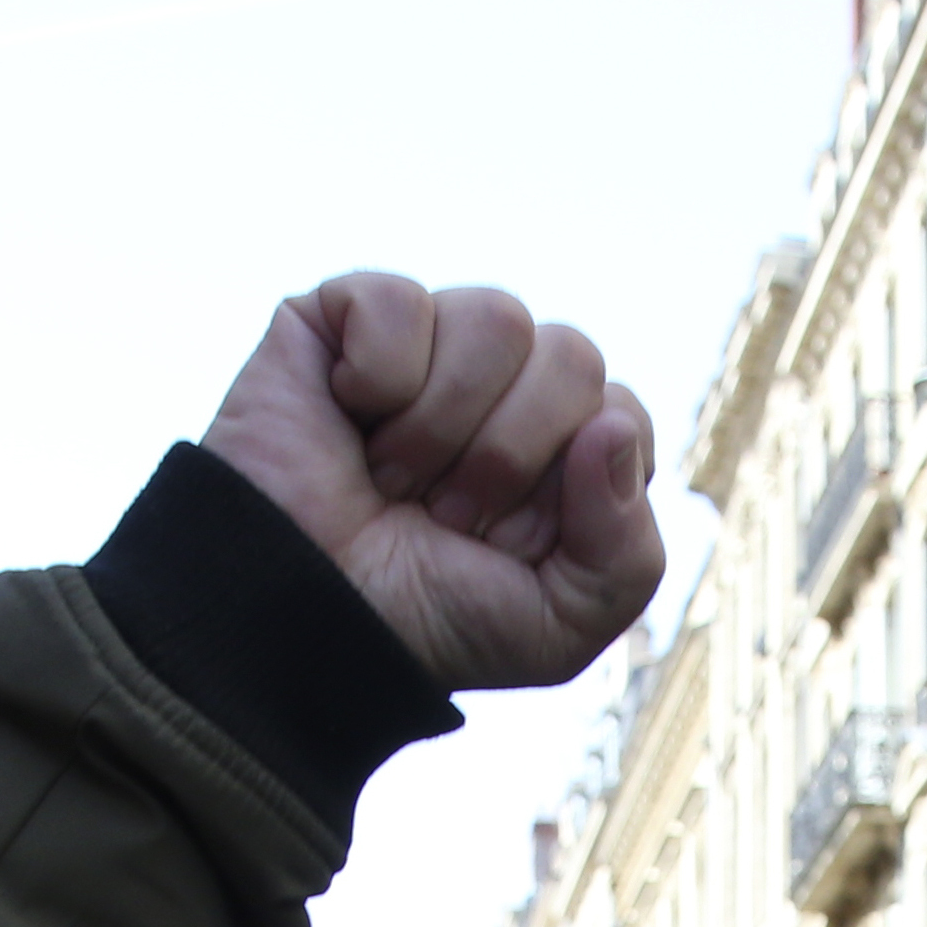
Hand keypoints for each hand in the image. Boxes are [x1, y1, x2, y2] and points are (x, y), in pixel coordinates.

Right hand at [201, 277, 661, 695]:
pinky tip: (348, 414)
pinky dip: (376, 376)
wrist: (298, 619)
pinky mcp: (350, 315)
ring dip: (442, 425)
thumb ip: (628, 554)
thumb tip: (611, 427)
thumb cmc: (427, 621)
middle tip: (443, 513)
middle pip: (573, 356)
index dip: (566, 489)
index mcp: (567, 447)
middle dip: (508, 457)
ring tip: (392, 476)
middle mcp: (509, 385)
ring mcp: (433, 344)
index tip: (505, 546)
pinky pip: (401, 301)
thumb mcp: (560, 625)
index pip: (621, 415)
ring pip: (498, 318)